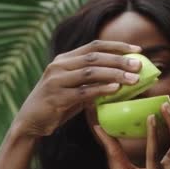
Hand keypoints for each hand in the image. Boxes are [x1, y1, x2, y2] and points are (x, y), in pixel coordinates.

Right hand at [13, 40, 142, 137]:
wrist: (30, 122)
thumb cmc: (58, 103)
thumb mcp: (75, 87)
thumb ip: (93, 80)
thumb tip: (124, 77)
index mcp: (64, 58)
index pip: (94, 46)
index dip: (117, 46)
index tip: (138, 50)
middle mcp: (59, 65)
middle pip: (95, 57)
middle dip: (119, 60)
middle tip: (139, 66)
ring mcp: (56, 81)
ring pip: (90, 73)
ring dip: (114, 75)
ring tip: (134, 79)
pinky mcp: (55, 97)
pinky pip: (83, 92)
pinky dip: (101, 89)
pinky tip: (116, 90)